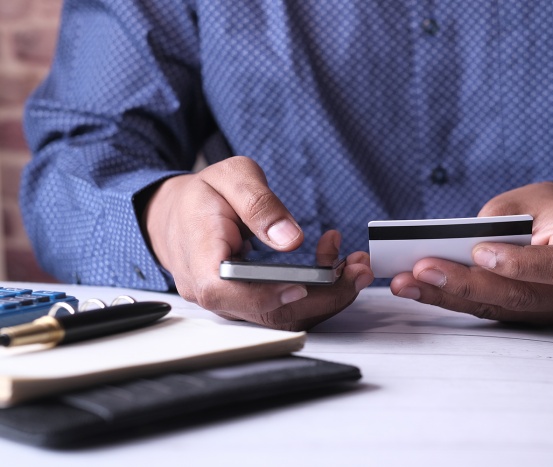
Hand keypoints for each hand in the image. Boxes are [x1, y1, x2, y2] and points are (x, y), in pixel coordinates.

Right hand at [142, 156, 373, 330]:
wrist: (177, 214)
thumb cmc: (202, 196)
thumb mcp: (230, 178)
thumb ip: (258, 203)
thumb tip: (289, 238)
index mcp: (199, 259)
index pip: (225, 291)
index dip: (264, 295)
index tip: (304, 285)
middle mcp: (213, 292)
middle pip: (267, 311)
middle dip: (321, 296)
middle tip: (357, 270)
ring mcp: (231, 303)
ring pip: (282, 314)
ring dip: (326, 296)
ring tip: (355, 266)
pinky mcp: (248, 304)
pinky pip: (283, 307)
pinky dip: (316, 292)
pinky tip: (334, 267)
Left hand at [390, 182, 552, 323]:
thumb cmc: (543, 208)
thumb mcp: (527, 200)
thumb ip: (498, 222)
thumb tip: (452, 249)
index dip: (520, 264)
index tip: (478, 253)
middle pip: (519, 295)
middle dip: (465, 283)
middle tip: (421, 269)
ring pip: (497, 308)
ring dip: (446, 296)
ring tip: (406, 282)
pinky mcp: (525, 318)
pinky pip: (486, 310)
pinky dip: (449, 299)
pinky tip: (416, 289)